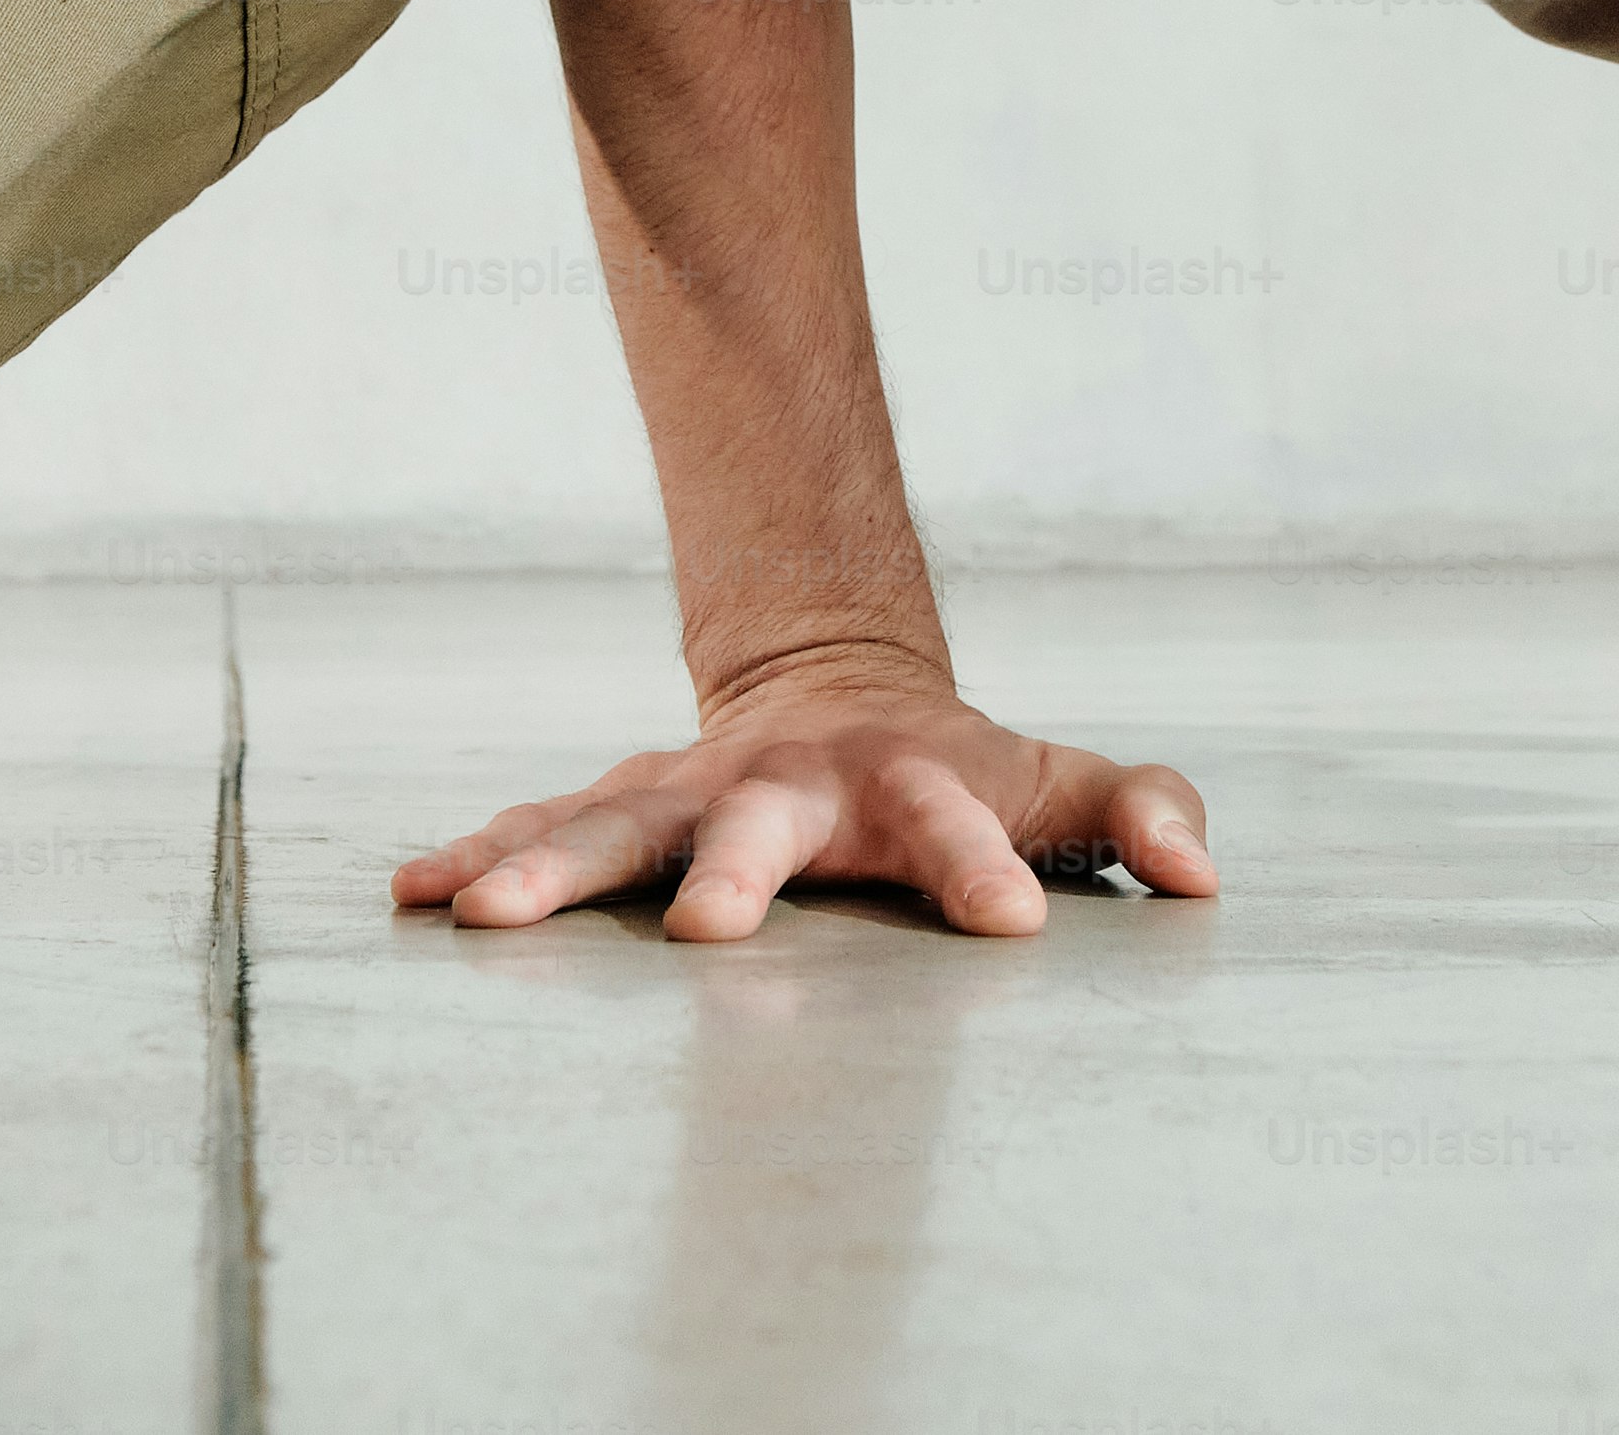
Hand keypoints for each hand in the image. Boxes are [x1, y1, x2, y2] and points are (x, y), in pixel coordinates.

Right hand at [391, 672, 1214, 942]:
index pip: (959, 825)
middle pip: (758, 822)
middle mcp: (788, 782)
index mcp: (909, 782)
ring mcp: (694, 790)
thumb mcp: (1057, 783)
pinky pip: (543, 828)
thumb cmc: (962, 769)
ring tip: (477, 917)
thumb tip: (1205, 874)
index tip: (1015, 928)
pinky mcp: (624, 806)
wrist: (834, 686)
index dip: (987, 871)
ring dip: (548, 870)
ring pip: (616, 824)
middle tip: (709, 932)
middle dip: (732, 872)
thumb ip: (1138, 809)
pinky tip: (413, 893)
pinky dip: (478, 856)